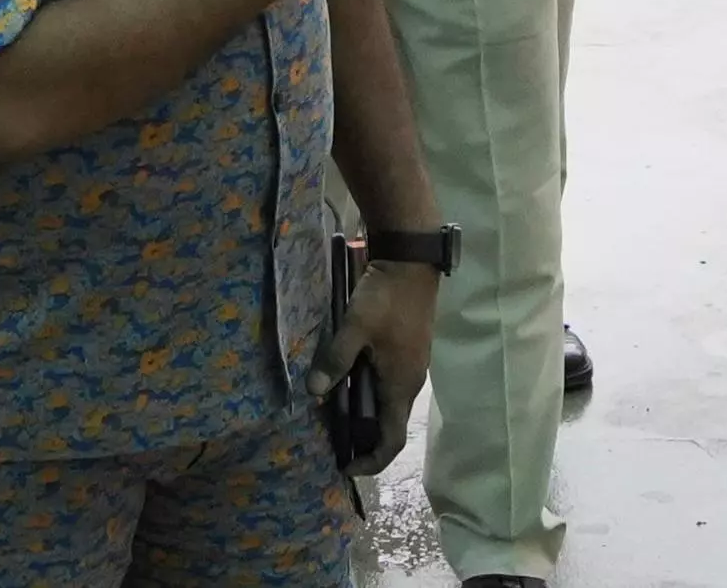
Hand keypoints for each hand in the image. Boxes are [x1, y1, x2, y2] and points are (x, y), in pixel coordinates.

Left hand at [320, 251, 435, 465]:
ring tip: (337, 412)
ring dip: (367, 416)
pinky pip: (391, 386)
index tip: (346, 465)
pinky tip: (350, 381)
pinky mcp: (409, 351)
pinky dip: (371, 395)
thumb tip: (313, 392)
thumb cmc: (386, 299)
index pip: (392, 440)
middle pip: (391, 425)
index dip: (371, 460)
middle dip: (364, 440)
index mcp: (401, 385)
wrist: (412, 262)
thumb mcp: (355, 328)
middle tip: (334, 440)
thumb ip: (335, 361)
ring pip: (390, 404)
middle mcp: (411, 382)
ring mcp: (413, 366)